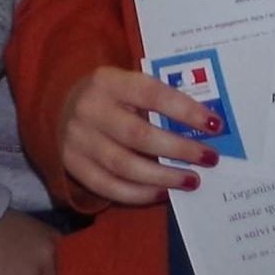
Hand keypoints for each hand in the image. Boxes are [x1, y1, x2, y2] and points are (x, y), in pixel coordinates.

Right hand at [55, 64, 219, 208]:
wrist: (60, 106)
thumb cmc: (110, 97)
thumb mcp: (127, 85)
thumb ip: (157, 100)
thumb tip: (206, 125)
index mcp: (107, 81)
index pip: (151, 94)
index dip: (185, 110)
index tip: (215, 125)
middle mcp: (89, 109)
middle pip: (138, 135)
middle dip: (178, 149)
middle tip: (209, 158)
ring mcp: (78, 139)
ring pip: (124, 166)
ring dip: (163, 176)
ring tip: (191, 180)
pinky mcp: (73, 165)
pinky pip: (109, 186)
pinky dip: (139, 194)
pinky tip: (163, 192)